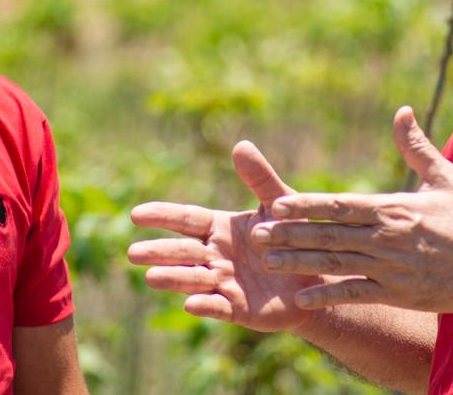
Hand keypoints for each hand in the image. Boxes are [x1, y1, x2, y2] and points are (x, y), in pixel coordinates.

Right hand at [128, 142, 319, 332]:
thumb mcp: (278, 203)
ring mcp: (224, 283)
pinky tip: (191, 304)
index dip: (162, 216)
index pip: (186, 220)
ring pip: (194, 279)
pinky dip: (204, 305)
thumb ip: (260, 178)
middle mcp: (216, 256)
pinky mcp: (238, 308)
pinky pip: (218, 307)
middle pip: (183, 252)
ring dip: (174, 278)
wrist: (318, 275)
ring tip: (151, 277)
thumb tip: (241, 144)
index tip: (136, 214)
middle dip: (159, 252)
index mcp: (220, 229)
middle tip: (133, 253)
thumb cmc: (295, 235)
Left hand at [255, 106, 452, 312]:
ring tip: (269, 262)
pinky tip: (302, 298)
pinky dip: (329, 296)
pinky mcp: (399, 293)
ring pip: (336, 264)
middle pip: (329, 234)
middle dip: (291, 234)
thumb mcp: (445, 176)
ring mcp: (391, 267)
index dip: (306, 206)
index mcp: (392, 207)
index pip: (339, 205)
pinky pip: (356, 295)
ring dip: (300, 263)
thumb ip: (416, 146)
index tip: (276, 205)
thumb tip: (401, 110)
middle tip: (256, 235)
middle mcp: (387, 237)